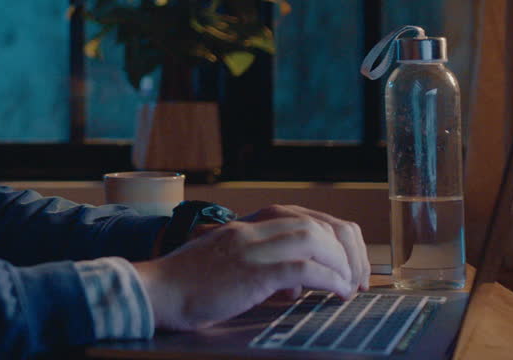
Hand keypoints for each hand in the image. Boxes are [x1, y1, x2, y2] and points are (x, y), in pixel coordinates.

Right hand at [133, 205, 368, 330]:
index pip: (302, 217)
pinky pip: (302, 268)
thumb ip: (259, 264)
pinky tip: (335, 294)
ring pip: (313, 240)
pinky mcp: (250, 273)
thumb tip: (296, 281)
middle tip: (355, 278)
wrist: (156, 293)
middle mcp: (249, 230)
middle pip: (314, 224)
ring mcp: (249, 249)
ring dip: (340, 263)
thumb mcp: (226, 263)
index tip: (346, 264)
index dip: (333, 237)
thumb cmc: (187, 286)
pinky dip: (328, 280)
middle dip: (344, 250)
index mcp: (244, 227)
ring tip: (347, 287)